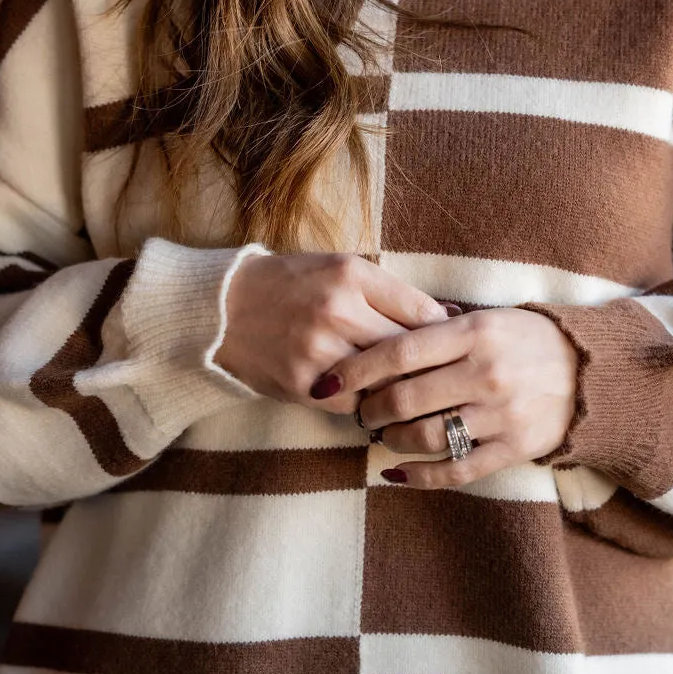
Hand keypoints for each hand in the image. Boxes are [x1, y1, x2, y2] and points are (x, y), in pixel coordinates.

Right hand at [215, 251, 455, 410]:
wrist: (224, 308)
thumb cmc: (291, 284)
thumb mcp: (340, 269)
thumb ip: (390, 291)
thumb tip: (447, 315)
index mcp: (352, 275)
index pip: (422, 312)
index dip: (443, 335)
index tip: (449, 346)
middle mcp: (338, 311)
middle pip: (408, 351)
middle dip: (426, 367)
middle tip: (440, 378)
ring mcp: (319, 351)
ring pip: (384, 382)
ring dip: (398, 390)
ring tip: (408, 392)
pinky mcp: (301, 384)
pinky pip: (353, 404)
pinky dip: (365, 403)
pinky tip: (369, 398)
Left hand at [329, 306, 577, 487]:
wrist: (589, 372)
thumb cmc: (524, 339)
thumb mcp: (485, 318)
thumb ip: (438, 327)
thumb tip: (378, 336)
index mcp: (474, 332)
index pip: (400, 351)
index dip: (357, 369)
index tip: (330, 380)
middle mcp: (485, 372)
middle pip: (405, 398)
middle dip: (370, 410)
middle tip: (358, 412)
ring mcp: (500, 414)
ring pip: (425, 436)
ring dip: (391, 440)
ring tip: (380, 436)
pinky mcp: (513, 449)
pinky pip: (456, 470)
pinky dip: (419, 476)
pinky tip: (396, 473)